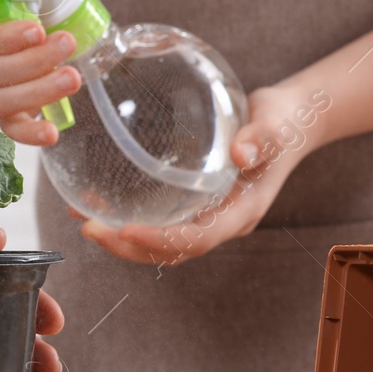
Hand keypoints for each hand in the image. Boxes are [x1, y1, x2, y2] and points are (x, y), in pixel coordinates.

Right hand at [0, 0, 98, 145]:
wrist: (21, 4)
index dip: (5, 36)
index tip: (38, 28)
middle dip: (32, 63)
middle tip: (68, 44)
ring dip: (36, 93)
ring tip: (72, 78)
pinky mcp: (6, 104)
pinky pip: (8, 126)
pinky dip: (27, 134)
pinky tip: (52, 134)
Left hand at [76, 84, 324, 265]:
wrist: (288, 123)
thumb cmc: (283, 123)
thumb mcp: (275, 124)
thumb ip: (259, 139)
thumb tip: (239, 155)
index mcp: (242, 211)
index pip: (198, 238)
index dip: (161, 239)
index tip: (126, 230)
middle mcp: (221, 221)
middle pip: (171, 249)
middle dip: (129, 246)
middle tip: (90, 229)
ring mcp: (207, 215)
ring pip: (160, 241)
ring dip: (121, 238)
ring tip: (84, 221)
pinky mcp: (193, 204)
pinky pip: (158, 220)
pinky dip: (126, 218)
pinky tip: (97, 203)